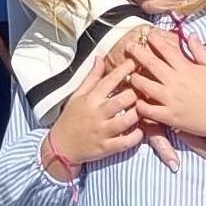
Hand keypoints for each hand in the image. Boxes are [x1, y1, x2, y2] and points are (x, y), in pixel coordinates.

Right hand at [45, 44, 149, 177]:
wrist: (61, 146)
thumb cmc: (71, 118)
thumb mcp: (77, 95)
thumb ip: (91, 77)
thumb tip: (100, 58)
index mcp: (91, 98)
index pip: (110, 80)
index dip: (125, 69)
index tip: (135, 62)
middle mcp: (97, 113)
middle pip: (123, 99)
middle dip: (136, 93)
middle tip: (144, 90)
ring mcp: (102, 131)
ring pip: (127, 120)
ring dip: (138, 114)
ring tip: (143, 109)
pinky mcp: (106, 147)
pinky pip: (126, 142)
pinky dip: (136, 136)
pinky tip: (140, 130)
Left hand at [121, 29, 205, 158]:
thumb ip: (200, 50)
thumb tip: (191, 34)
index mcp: (186, 68)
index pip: (166, 49)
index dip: (154, 39)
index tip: (148, 34)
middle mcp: (175, 82)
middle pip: (150, 63)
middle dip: (137, 52)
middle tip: (128, 46)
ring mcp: (170, 100)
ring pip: (144, 85)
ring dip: (134, 78)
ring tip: (129, 75)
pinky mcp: (168, 116)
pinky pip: (148, 110)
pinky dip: (140, 104)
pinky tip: (137, 100)